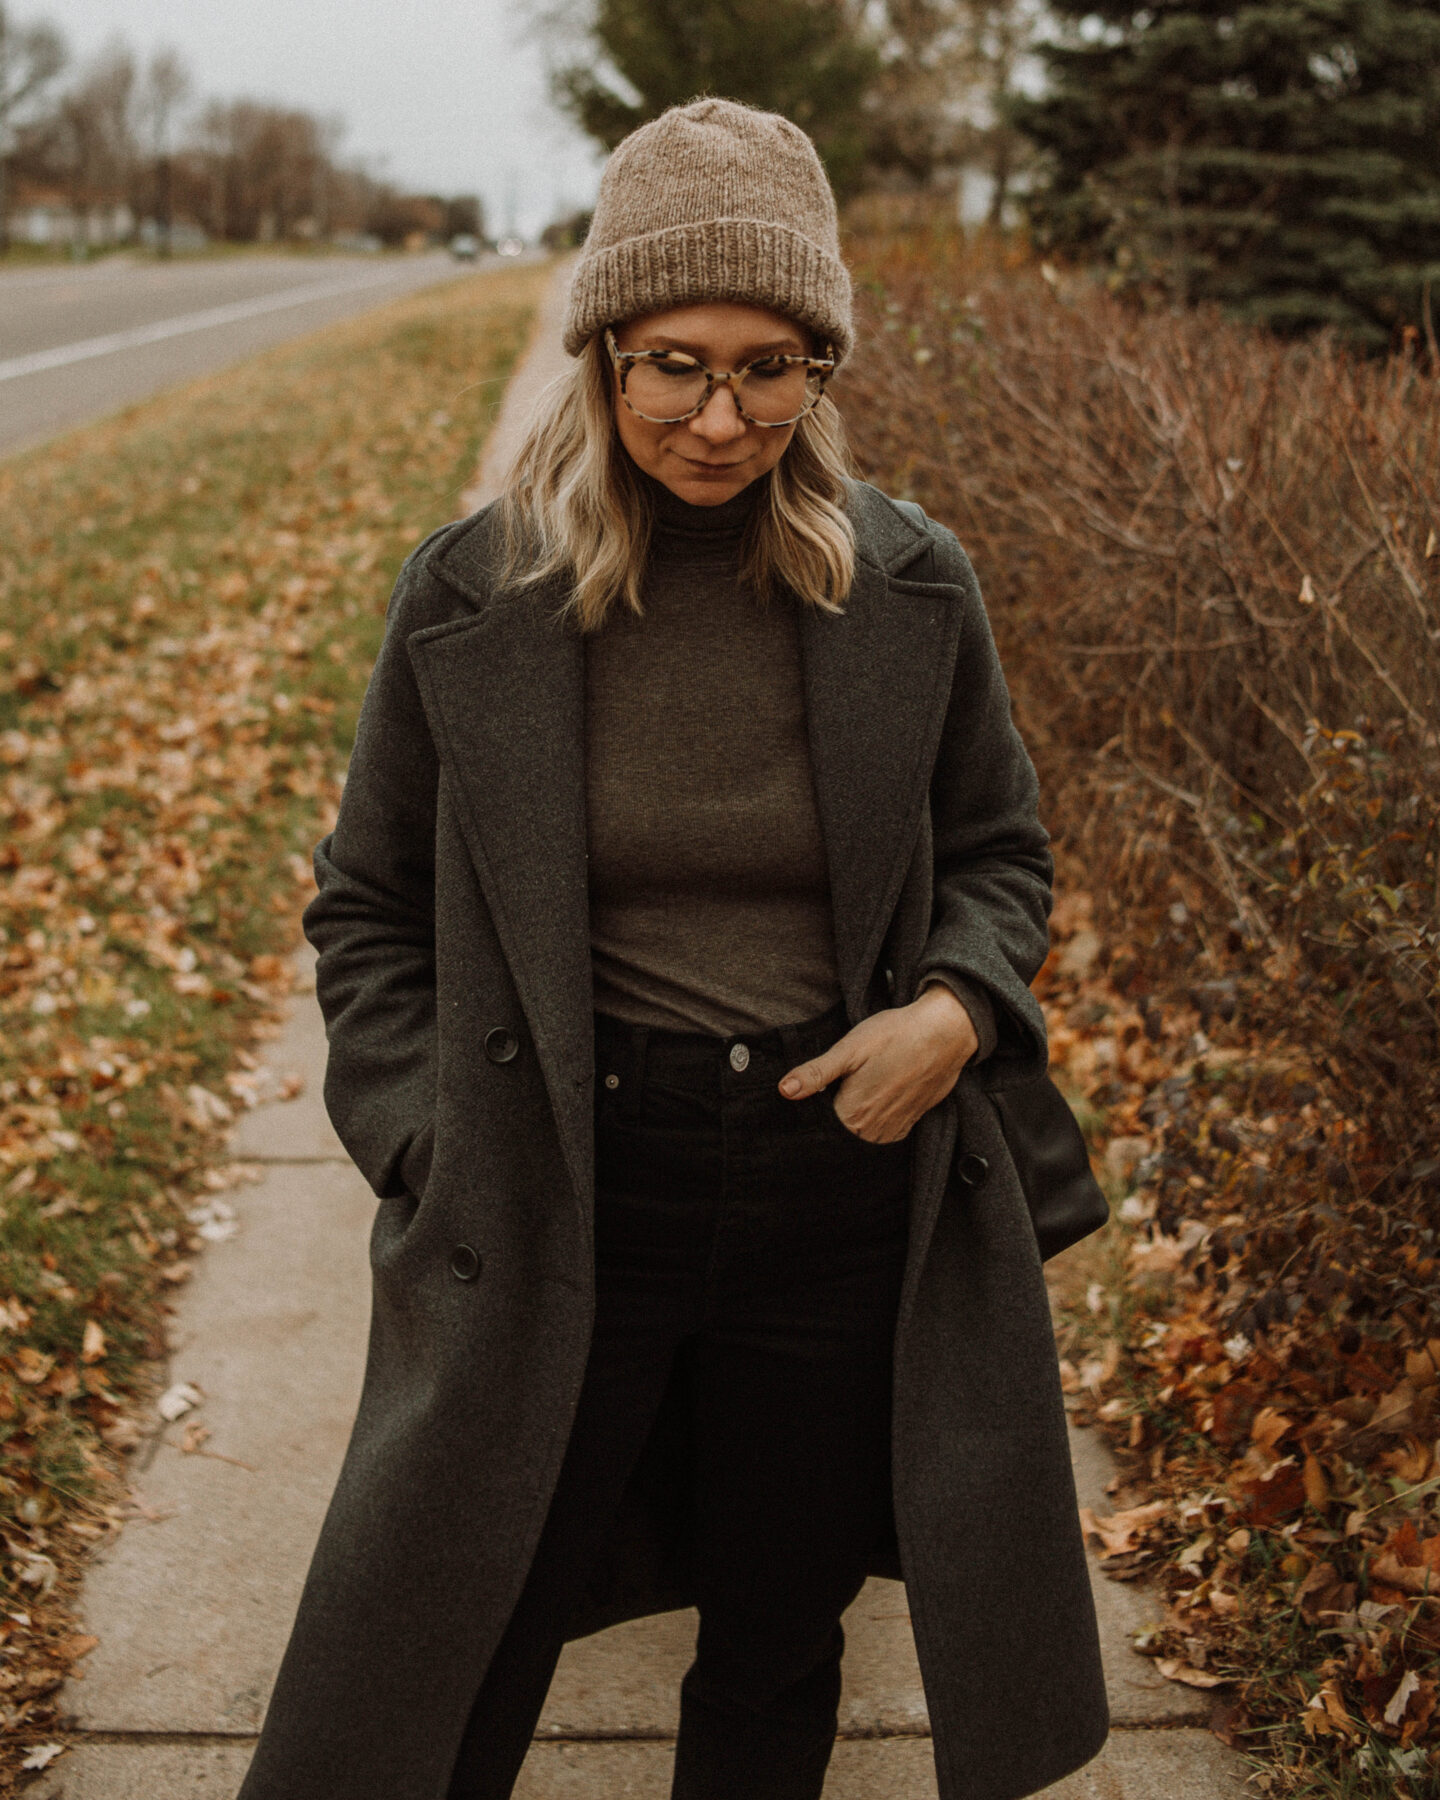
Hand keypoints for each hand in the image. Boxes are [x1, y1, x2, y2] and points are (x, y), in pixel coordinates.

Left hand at [778, 985, 979, 1142]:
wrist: (944, 1032)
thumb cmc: (895, 1035)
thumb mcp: (849, 1049)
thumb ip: (816, 1073)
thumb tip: (784, 1090)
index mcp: (852, 1115)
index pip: (821, 1125)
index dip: (818, 1106)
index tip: (824, 1089)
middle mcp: (873, 1130)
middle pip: (841, 1131)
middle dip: (838, 1113)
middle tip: (850, 1081)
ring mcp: (894, 1129)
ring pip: (863, 1133)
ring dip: (859, 1117)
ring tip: (866, 1086)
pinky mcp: (911, 1122)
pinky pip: (885, 1131)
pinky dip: (878, 1119)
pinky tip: (881, 1094)